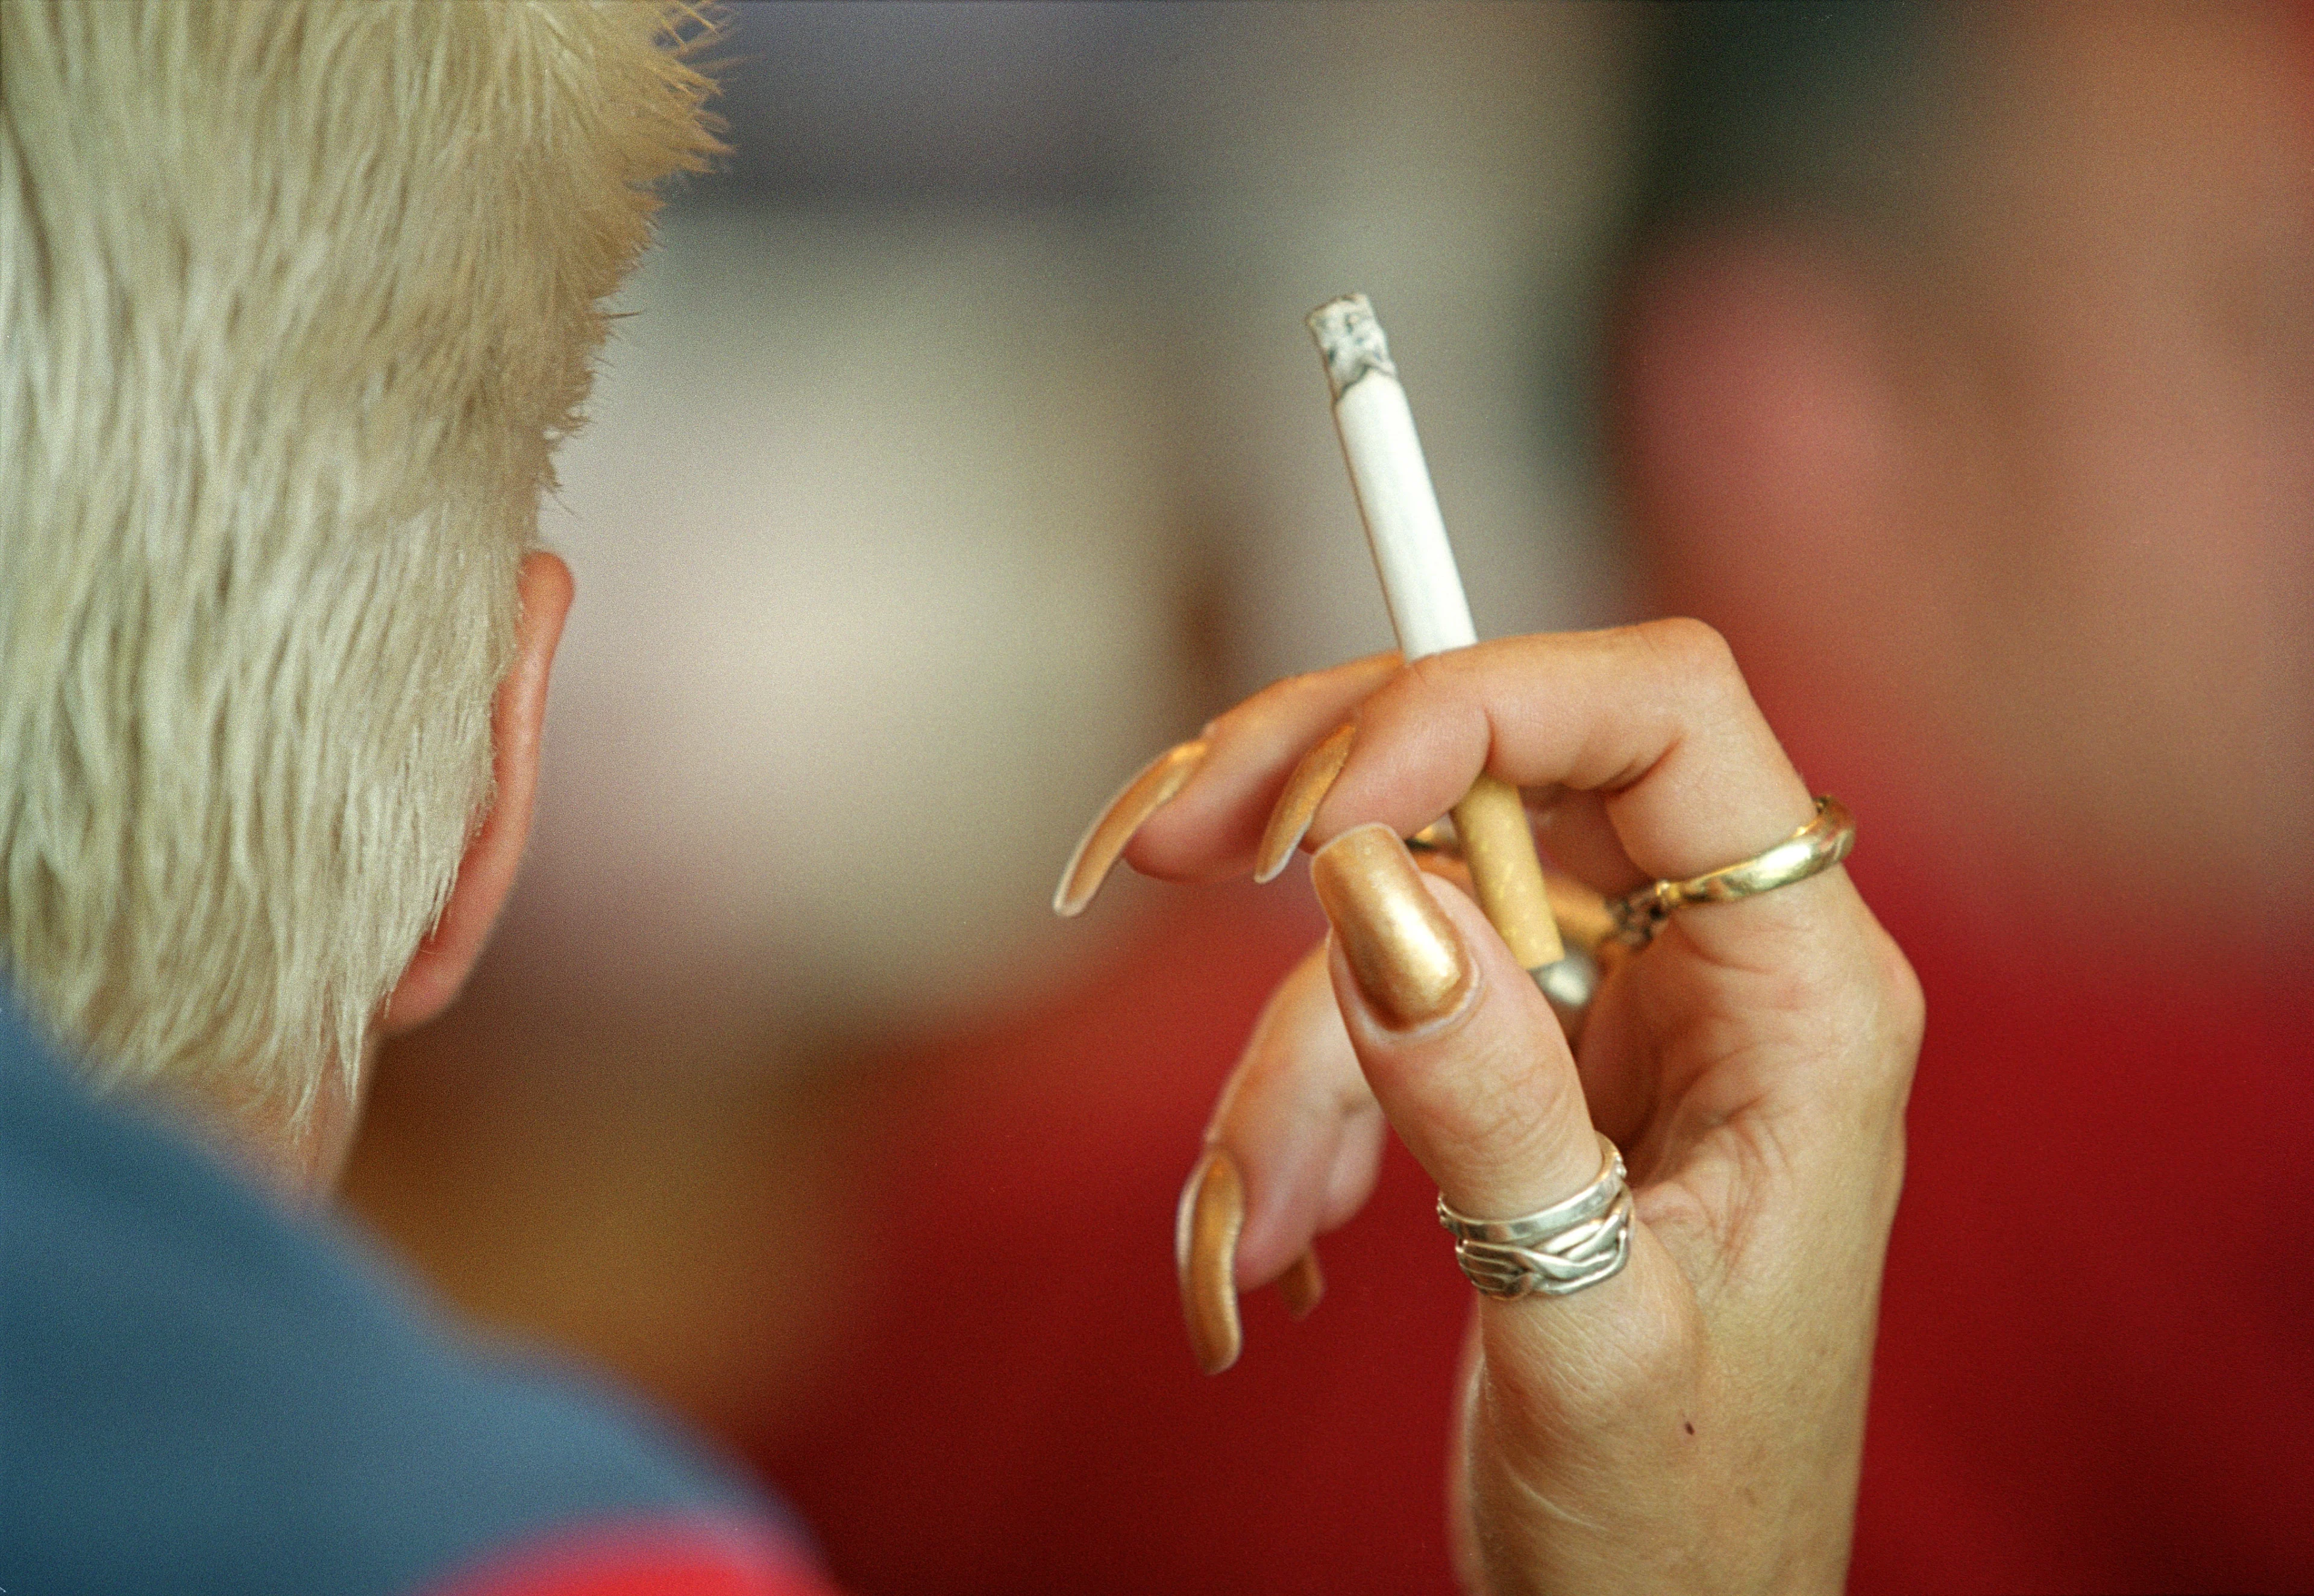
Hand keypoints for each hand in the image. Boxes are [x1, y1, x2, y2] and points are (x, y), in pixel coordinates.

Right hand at [1056, 622, 1921, 1593]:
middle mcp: (1711, 964)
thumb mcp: (1594, 1332)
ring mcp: (1611, 1008)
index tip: (1313, 810)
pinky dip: (1286, 1116)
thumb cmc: (1685, 1524)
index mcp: (1802, 995)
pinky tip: (1269, 1245)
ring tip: (1248, 1241)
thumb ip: (1494, 1113)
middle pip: (1499, 763)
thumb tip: (1378, 892)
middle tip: (1159, 848)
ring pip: (1396, 911)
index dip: (1479, 703)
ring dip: (1280, 1069)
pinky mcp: (1524, 1063)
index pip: (1660, 717)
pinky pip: (1368, 1013)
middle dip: (1318, 807)